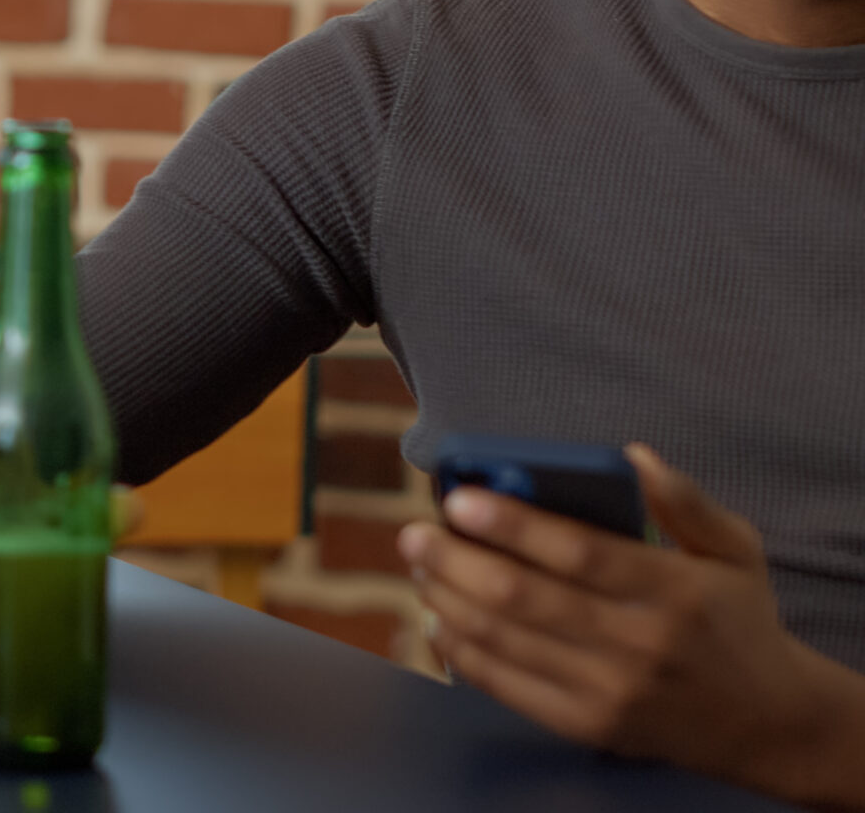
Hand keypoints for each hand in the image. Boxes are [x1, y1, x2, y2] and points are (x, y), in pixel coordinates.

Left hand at [402, 445, 864, 809]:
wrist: (766, 722)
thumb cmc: (736, 620)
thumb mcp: (735, 550)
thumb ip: (684, 500)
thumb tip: (632, 456)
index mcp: (675, 591)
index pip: (580, 552)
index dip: (512, 524)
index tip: (460, 499)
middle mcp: (639, 644)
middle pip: (523, 598)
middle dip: (456, 560)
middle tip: (415, 533)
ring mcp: (610, 692)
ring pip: (503, 641)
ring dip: (448, 599)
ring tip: (421, 566)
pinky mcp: (586, 725)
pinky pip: (504, 686)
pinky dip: (461, 651)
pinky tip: (438, 619)